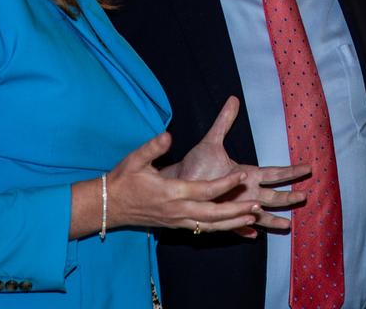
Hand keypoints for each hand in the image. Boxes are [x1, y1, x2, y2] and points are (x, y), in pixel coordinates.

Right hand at [104, 132, 260, 233]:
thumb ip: (153, 147)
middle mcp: (177, 210)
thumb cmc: (123, 180)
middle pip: (212, 213)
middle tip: (257, 205)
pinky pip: (202, 229)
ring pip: (209, 226)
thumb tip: (168, 135)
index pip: (204, 190)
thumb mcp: (135, 159)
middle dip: (236, 210)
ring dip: (232, 223)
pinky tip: (235, 228)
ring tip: (253, 217)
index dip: (225, 183)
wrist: (108, 206)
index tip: (242, 175)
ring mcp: (177, 220)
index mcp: (171, 192)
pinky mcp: (176, 225)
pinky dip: (221, 230)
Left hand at [170, 96, 309, 235]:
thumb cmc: (195, 164)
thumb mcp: (212, 141)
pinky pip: (236, 226)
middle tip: (305, 196)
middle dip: (289, 196)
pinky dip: (245, 230)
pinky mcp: (222, 217)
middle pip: (273, 196)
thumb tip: (233, 98)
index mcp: (246, 175)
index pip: (274, 173)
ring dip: (273, 219)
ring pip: (260, 214)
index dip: (291, 171)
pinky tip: (254, 236)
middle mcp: (245, 191)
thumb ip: (223, 121)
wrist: (177, 182)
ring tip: (288, 225)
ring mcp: (235, 205)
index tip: (308, 167)